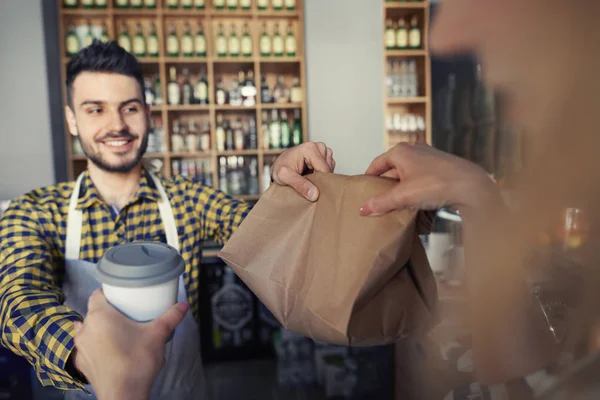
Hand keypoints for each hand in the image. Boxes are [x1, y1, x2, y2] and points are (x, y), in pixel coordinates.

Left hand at [71, 289, 187, 399]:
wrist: (123, 396)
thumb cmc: (137, 360)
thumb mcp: (158, 335)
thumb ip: (171, 317)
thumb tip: (183, 305)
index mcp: (100, 315)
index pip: (97, 294)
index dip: (108, 291)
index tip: (121, 294)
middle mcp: (86, 328)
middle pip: (93, 311)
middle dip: (107, 310)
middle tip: (125, 312)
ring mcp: (81, 347)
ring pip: (87, 329)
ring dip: (98, 327)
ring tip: (115, 330)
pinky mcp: (82, 364)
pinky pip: (86, 348)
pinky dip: (94, 345)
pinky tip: (105, 348)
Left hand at [271, 142, 335, 200]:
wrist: (277, 166)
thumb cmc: (279, 169)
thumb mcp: (284, 177)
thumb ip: (299, 185)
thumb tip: (315, 195)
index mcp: (310, 148)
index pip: (325, 170)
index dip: (319, 182)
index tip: (309, 188)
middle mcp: (318, 147)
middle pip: (329, 169)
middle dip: (320, 179)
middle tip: (306, 181)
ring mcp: (322, 151)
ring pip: (330, 169)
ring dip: (321, 177)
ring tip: (307, 177)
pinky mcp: (323, 156)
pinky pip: (329, 169)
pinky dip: (321, 175)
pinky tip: (311, 175)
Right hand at [360, 143, 500, 217]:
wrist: (471, 185)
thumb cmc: (437, 184)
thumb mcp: (404, 196)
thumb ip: (382, 202)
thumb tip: (363, 209)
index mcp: (400, 151)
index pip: (377, 164)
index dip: (369, 177)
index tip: (364, 190)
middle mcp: (413, 148)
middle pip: (392, 168)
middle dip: (385, 184)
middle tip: (379, 200)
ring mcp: (428, 155)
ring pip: (406, 172)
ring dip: (400, 186)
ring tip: (397, 203)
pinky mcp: (440, 164)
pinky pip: (419, 175)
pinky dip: (414, 185)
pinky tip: (416, 199)